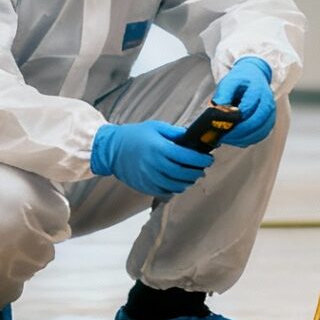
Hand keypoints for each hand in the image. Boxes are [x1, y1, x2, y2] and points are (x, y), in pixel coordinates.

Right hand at [91, 121, 213, 195]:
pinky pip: (165, 192)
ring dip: (188, 182)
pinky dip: (175, 188)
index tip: (208, 159)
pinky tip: (178, 182)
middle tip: (202, 168)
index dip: (201, 160)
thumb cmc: (133, 136)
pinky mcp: (145, 187)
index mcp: (159, 149)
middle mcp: (155, 165)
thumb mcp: (156, 128)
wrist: (111, 149)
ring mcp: (150, 178)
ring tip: (192, 176)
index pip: (187, 157)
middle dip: (197, 172)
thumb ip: (175, 133)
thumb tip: (192, 137)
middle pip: (184, 174)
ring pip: (176, 186)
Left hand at [212, 57, 277, 146]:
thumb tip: (217, 111)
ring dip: (242, 138)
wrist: (254, 77)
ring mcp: (270, 115)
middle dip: (238, 132)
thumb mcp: (228, 82)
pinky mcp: (268, 123)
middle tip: (222, 136)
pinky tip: (234, 138)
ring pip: (259, 132)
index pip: (248, 108)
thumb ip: (223, 95)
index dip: (234, 119)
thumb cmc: (241, 80)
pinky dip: (247, 140)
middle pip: (256, 123)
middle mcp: (267, 103)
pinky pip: (259, 136)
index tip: (220, 124)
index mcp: (258, 90)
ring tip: (226, 138)